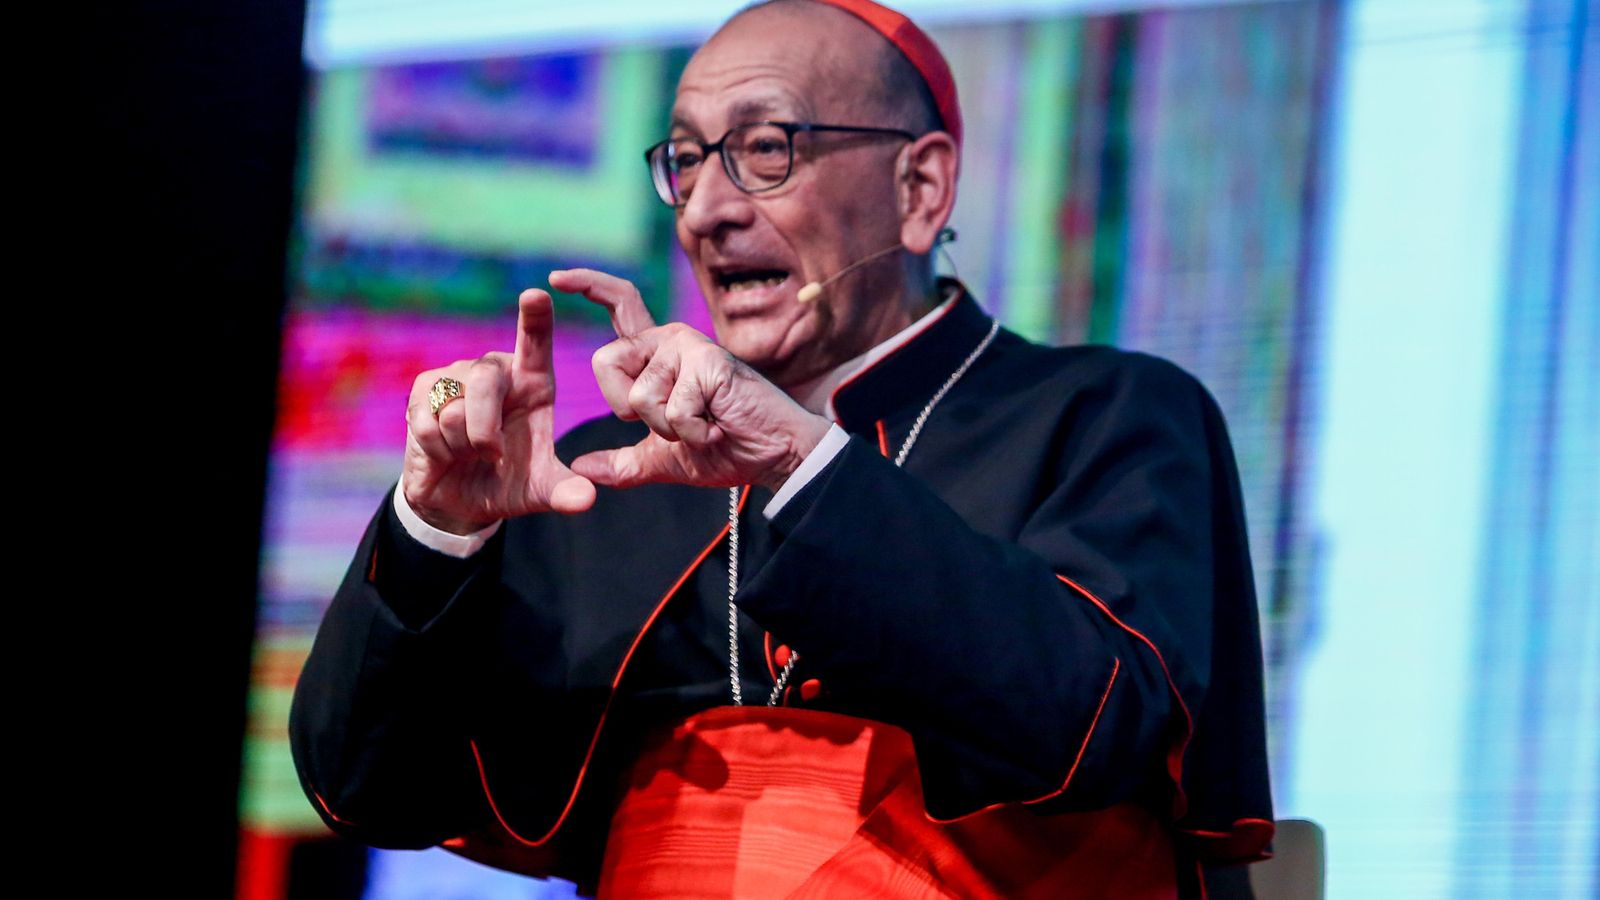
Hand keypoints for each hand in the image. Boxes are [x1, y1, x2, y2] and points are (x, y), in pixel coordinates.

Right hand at [401, 289, 595, 533]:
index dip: (535, 318)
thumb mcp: (541, 490)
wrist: (460, 500)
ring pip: (456, 407)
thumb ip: (565, 491)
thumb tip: (585, 500)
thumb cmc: (508, 482)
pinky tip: (444, 452)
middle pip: (486, 379)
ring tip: (469, 453)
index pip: (535, 342)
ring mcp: (456, 377)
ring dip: (463, 445)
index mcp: (533, 383)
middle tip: (492, 454)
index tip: (536, 293)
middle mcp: (495, 371)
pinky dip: (439, 449)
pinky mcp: (422, 394)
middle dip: (486, 429)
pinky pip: (428, 423)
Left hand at [551, 268, 830, 491]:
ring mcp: (688, 347)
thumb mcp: (663, 460)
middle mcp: (669, 340)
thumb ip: (622, 464)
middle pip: (605, 362)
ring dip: (669, 428)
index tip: (554, 277)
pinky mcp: (707, 361)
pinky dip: (692, 432)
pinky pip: (672, 409)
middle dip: (627, 409)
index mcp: (655, 356)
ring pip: (639, 397)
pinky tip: (717, 424)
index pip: (619, 308)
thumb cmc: (726, 449)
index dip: (588, 286)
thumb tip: (581, 468)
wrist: (773, 456)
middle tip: (671, 422)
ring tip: (704, 422)